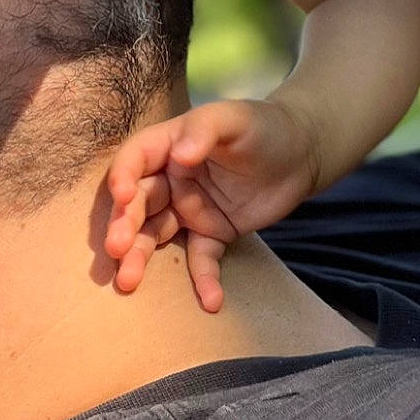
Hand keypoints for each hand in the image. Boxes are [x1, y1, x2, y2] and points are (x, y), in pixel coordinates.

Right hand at [104, 97, 321, 311]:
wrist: (302, 153)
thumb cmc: (264, 126)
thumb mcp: (234, 119)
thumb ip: (205, 130)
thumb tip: (179, 155)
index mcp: (170, 145)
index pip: (135, 159)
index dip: (123, 176)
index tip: (123, 196)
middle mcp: (172, 180)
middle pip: (139, 204)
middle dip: (124, 226)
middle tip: (116, 249)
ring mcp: (190, 209)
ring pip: (157, 235)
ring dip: (141, 257)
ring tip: (129, 282)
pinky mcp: (213, 233)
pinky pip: (202, 259)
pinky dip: (204, 280)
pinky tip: (211, 301)